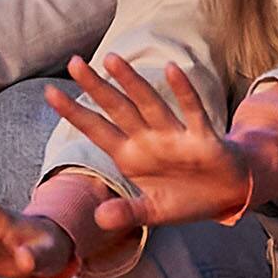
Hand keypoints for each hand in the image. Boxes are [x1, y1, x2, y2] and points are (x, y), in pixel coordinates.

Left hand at [44, 55, 277, 228]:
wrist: (228, 195)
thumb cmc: (186, 197)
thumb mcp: (153, 213)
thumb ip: (128, 214)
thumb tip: (99, 218)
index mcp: (130, 156)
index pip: (97, 130)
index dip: (74, 113)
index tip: (50, 93)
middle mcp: (148, 140)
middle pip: (118, 109)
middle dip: (97, 87)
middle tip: (75, 62)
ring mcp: (174, 136)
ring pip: (149, 104)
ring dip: (133, 83)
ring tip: (112, 59)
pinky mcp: (203, 139)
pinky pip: (192, 113)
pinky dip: (183, 93)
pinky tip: (172, 70)